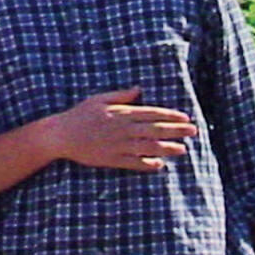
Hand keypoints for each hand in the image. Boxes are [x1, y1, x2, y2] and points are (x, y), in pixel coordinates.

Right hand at [48, 87, 196, 171]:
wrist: (60, 135)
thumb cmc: (79, 115)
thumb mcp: (99, 99)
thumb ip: (120, 95)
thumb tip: (139, 89)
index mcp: (121, 113)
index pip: (151, 114)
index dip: (170, 116)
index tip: (185, 118)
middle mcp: (122, 129)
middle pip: (154, 130)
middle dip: (176, 131)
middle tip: (193, 132)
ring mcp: (117, 146)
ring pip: (148, 147)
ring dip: (167, 148)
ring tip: (182, 149)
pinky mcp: (111, 159)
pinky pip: (133, 163)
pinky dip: (147, 164)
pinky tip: (159, 165)